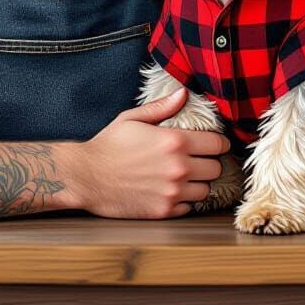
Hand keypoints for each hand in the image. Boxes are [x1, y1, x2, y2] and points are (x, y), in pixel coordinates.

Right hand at [69, 88, 230, 218]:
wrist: (86, 176)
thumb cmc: (108, 144)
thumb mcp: (133, 118)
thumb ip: (163, 107)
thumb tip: (184, 93)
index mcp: (175, 141)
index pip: (218, 144)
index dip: (217, 142)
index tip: (211, 143)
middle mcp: (179, 168)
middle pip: (216, 168)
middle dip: (209, 162)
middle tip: (197, 159)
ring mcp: (172, 192)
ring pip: (206, 190)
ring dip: (198, 183)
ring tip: (184, 176)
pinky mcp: (164, 211)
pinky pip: (189, 207)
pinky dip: (184, 200)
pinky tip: (171, 190)